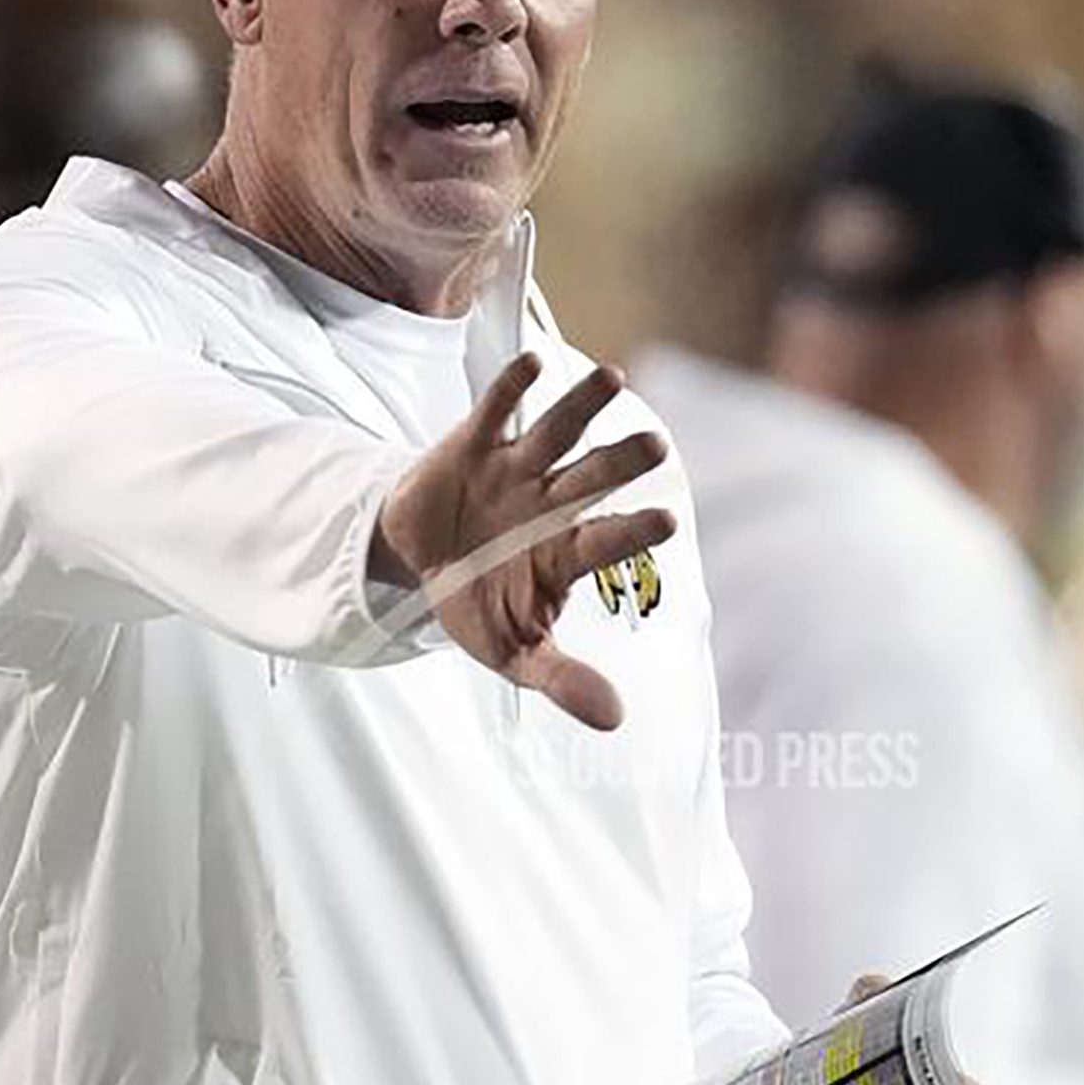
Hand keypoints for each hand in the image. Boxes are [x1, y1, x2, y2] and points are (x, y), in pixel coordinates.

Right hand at [373, 352, 675, 730]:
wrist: (416, 563)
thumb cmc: (476, 603)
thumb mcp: (512, 652)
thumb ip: (562, 677)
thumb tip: (615, 719)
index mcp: (564, 552)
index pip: (606, 539)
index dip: (632, 530)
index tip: (667, 521)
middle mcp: (549, 503)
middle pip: (591, 477)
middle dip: (620, 461)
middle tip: (655, 447)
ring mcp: (513, 471)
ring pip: (555, 433)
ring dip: (580, 406)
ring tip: (611, 377)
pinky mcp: (472, 445)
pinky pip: (495, 412)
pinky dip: (511, 389)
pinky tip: (533, 365)